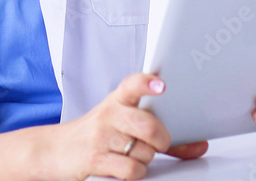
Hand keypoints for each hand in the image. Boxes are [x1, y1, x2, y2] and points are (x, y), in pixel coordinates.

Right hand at [49, 73, 206, 179]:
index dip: (147, 83)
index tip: (161, 85)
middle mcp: (109, 114)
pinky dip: (135, 172)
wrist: (56, 149)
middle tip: (160, 143)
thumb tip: (198, 145)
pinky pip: (130, 169)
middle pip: (147, 125)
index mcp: (118, 100)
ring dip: (145, 159)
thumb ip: (159, 132)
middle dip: (161, 139)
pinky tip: (126, 167)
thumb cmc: (98, 134)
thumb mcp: (124, 125)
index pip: (132, 85)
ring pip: (143, 151)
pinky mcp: (95, 158)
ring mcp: (101, 136)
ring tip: (133, 155)